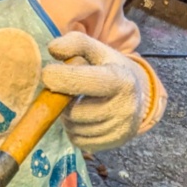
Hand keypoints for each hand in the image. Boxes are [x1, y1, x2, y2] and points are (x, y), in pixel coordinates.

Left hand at [41, 32, 149, 152]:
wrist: (138, 95)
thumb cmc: (110, 69)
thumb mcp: (97, 50)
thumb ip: (75, 43)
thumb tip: (53, 50)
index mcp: (120, 80)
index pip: (82, 82)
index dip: (59, 78)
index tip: (47, 74)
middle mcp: (124, 107)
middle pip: (73, 112)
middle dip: (62, 103)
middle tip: (66, 92)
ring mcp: (120, 129)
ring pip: (74, 128)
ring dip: (66, 117)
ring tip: (76, 103)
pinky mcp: (112, 144)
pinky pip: (78, 141)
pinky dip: (73, 130)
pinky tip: (83, 118)